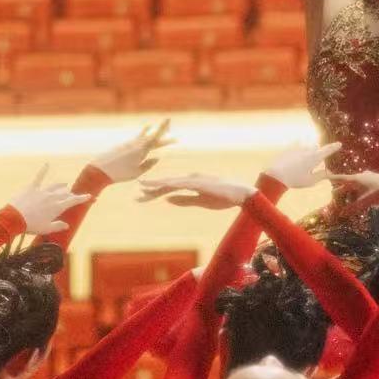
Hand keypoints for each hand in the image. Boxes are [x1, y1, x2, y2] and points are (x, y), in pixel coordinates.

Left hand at [10, 165, 93, 234]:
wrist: (14, 218)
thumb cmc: (31, 225)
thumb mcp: (46, 229)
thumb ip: (58, 226)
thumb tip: (67, 225)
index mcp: (57, 207)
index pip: (73, 201)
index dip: (82, 198)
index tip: (90, 196)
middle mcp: (52, 197)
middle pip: (65, 193)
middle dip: (71, 194)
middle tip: (74, 195)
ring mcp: (42, 191)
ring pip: (55, 186)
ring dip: (61, 185)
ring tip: (65, 184)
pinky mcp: (31, 188)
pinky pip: (39, 177)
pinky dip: (43, 170)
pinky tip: (47, 164)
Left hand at [90, 120, 174, 182]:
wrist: (99, 170)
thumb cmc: (119, 174)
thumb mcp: (136, 172)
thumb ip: (148, 165)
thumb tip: (157, 158)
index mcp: (141, 150)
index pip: (155, 137)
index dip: (162, 128)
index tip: (168, 118)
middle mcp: (135, 144)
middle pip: (151, 136)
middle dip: (161, 132)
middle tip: (170, 131)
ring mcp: (128, 144)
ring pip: (142, 136)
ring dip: (149, 132)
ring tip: (152, 126)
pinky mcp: (122, 146)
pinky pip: (136, 139)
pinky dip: (142, 135)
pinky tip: (143, 132)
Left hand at [136, 173, 253, 209]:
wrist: (242, 194)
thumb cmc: (224, 197)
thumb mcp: (201, 201)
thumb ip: (184, 200)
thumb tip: (167, 199)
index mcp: (191, 182)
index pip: (169, 187)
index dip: (155, 191)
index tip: (142, 196)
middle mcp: (190, 178)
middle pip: (167, 183)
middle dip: (151, 189)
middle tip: (136, 196)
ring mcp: (195, 179)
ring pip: (171, 182)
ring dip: (157, 185)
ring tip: (142, 188)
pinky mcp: (200, 183)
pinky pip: (181, 184)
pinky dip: (170, 184)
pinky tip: (161, 187)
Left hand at [265, 142, 342, 189]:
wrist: (276, 175)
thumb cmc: (295, 180)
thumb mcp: (310, 181)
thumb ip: (321, 176)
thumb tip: (329, 173)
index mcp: (315, 157)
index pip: (328, 150)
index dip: (334, 147)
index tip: (339, 144)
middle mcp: (308, 150)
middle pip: (315, 146)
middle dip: (317, 150)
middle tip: (316, 158)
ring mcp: (297, 147)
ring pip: (306, 143)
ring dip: (308, 146)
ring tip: (305, 155)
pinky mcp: (288, 148)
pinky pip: (296, 142)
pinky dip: (298, 144)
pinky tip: (295, 148)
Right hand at [327, 169, 378, 208]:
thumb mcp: (364, 201)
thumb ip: (353, 207)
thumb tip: (341, 214)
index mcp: (357, 179)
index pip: (341, 178)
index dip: (333, 179)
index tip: (325, 177)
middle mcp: (362, 176)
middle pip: (348, 182)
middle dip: (341, 188)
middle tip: (334, 192)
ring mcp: (369, 176)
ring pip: (357, 183)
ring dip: (351, 189)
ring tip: (347, 193)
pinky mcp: (376, 179)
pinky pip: (364, 184)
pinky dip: (359, 189)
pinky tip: (361, 191)